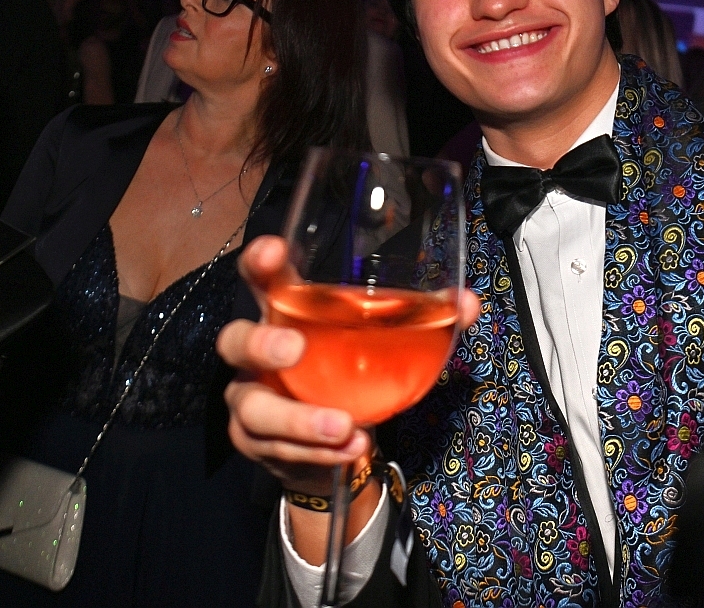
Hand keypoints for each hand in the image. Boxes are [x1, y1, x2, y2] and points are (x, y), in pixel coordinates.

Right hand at [217, 235, 481, 494]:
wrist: (331, 443)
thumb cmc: (351, 372)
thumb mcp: (384, 343)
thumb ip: (424, 320)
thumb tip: (467, 303)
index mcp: (286, 314)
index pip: (263, 280)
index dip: (259, 263)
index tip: (272, 251)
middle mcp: (257, 355)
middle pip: (236, 341)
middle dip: (261, 344)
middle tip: (295, 350)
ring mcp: (251, 400)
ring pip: (254, 408)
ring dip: (298, 419)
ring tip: (343, 426)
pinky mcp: (256, 442)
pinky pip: (278, 449)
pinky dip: (316, 451)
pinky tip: (349, 449)